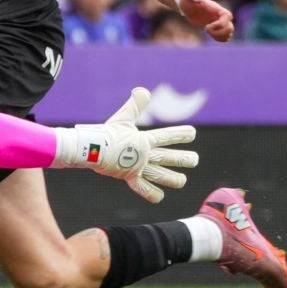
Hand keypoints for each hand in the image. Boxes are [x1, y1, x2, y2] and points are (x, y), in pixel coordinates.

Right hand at [64, 87, 199, 202]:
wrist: (92, 150)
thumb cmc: (107, 133)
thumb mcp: (123, 117)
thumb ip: (135, 104)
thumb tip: (143, 90)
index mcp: (145, 140)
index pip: (167, 136)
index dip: (180, 134)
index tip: (192, 133)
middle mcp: (145, 155)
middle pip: (168, 157)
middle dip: (183, 159)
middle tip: (195, 160)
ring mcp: (138, 168)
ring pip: (160, 175)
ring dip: (173, 179)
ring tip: (183, 181)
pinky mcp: (129, 177)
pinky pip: (143, 188)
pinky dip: (151, 193)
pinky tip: (160, 197)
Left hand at [177, 0, 234, 41]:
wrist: (186, 4)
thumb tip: (199, 0)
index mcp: (215, 8)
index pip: (228, 16)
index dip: (220, 24)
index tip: (206, 26)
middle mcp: (219, 15)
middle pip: (230, 26)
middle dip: (220, 32)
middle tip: (206, 29)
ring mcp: (217, 22)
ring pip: (229, 32)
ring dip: (220, 36)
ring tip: (209, 33)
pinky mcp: (214, 28)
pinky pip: (224, 36)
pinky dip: (220, 38)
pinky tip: (210, 34)